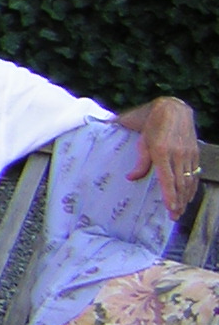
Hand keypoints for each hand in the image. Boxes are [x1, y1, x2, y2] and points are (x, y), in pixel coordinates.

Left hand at [124, 97, 200, 217]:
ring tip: (181, 210)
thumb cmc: (150, 123)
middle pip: (180, 184)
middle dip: (178, 202)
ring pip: (189, 180)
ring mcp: (188, 153)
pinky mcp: (194, 151)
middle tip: (175, 216)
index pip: (167, 179)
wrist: (172, 108)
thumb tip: (131, 178)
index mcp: (161, 151)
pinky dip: (193, 186)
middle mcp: (177, 154)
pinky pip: (195, 172)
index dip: (170, 196)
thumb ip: (139, 161)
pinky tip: (189, 195)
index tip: (171, 209)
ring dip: (186, 197)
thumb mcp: (140, 140)